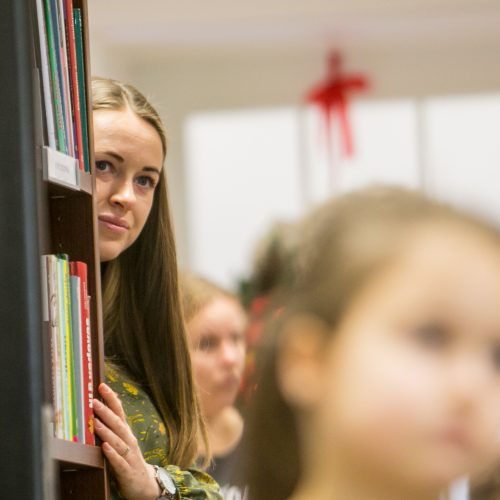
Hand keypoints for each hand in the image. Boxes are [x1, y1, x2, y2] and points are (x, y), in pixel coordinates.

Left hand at [93, 383, 159, 499]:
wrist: (145, 485)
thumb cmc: (129, 461)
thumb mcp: (121, 442)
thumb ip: (112, 429)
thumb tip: (98, 411)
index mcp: (126, 433)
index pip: (119, 411)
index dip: (111, 398)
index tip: (102, 385)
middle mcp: (128, 441)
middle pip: (117, 424)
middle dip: (106, 412)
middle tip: (94, 401)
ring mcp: (129, 455)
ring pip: (118, 441)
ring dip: (107, 431)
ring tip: (96, 423)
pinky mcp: (127, 471)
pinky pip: (119, 461)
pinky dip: (112, 454)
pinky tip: (105, 448)